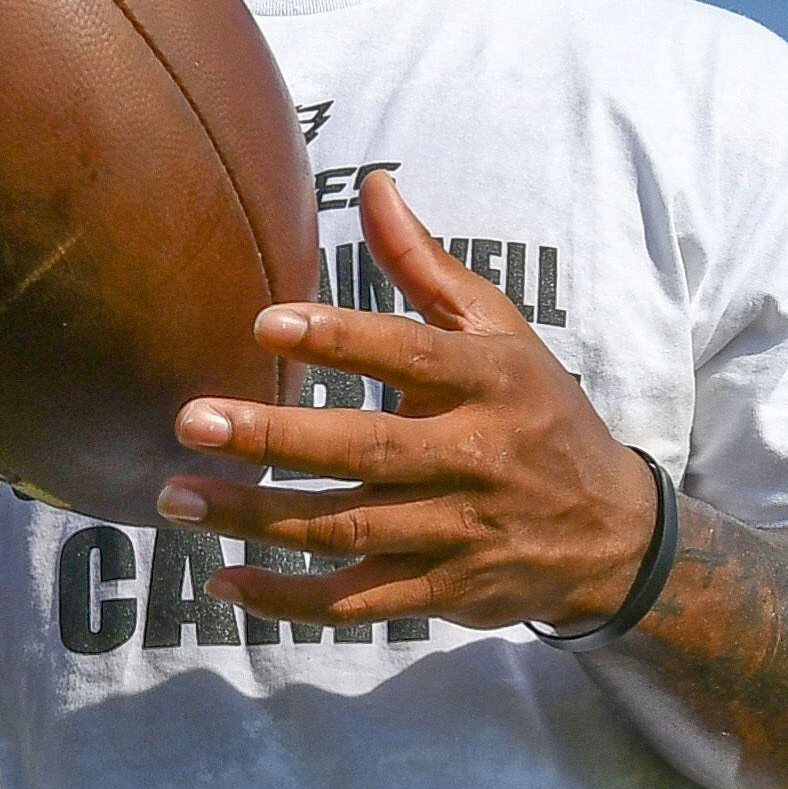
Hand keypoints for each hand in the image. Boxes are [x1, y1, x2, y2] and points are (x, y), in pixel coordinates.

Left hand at [159, 172, 656, 634]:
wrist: (610, 536)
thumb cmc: (537, 414)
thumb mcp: (501, 335)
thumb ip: (427, 267)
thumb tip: (374, 186)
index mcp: (489, 381)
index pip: (409, 355)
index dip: (340, 338)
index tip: (264, 323)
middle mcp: (474, 458)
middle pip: (365, 450)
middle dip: (272, 437)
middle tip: (190, 420)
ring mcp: (457, 532)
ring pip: (347, 528)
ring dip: (257, 518)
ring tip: (177, 496)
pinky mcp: (442, 592)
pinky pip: (357, 602)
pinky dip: (290, 599)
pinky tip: (225, 582)